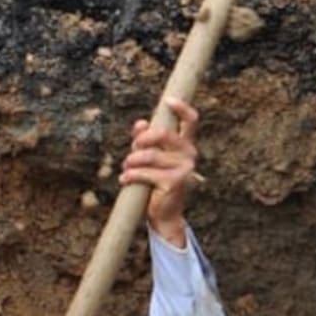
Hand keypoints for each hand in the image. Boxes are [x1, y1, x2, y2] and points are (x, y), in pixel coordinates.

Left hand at [119, 96, 199, 246]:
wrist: (164, 214)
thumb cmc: (155, 182)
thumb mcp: (150, 158)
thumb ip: (145, 140)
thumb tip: (140, 123)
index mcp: (186, 145)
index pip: (191, 120)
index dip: (181, 107)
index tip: (168, 100)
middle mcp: (189, 154)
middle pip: (162, 134)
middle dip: (141, 140)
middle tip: (131, 150)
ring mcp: (184, 169)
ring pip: (149, 155)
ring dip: (131, 161)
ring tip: (125, 168)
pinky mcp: (174, 182)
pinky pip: (145, 172)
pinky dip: (130, 175)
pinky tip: (124, 180)